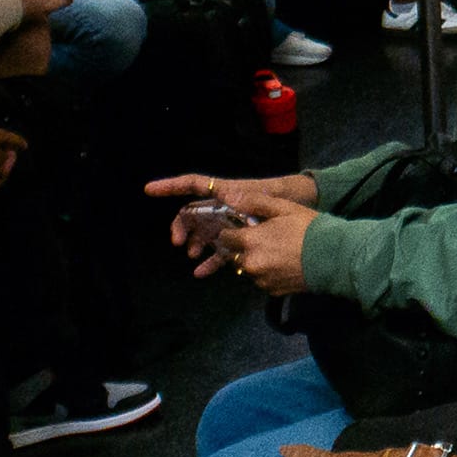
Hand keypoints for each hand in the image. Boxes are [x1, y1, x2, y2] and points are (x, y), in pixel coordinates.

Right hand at [148, 172, 317, 270]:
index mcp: (228, 192)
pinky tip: (202, 272)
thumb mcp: (273, 198)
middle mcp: (224, 206)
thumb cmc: (290, 199)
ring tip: (192, 255)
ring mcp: (230, 223)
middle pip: (194, 213)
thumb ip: (251, 198)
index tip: (149, 190)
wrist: (307, 212)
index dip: (171, 185)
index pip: (194, 185)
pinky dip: (211, 260)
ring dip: (196, 243)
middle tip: (178, 242)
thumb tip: (225, 193)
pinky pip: (221, 250)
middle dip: (182, 225)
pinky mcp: (240, 240)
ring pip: (204, 233)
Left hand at [212, 189, 317, 294]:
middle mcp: (250, 263)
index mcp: (249, 241)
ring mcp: (261, 279)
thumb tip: (227, 197)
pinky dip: (267, 273)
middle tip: (262, 239)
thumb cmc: (309, 229)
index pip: (224, 237)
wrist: (335, 258)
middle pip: (233, 255)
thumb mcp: (283, 208)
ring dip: (254, 260)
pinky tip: (283, 264)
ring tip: (275, 252)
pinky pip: (262, 280)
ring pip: (247, 268)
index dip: (232, 230)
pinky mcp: (272, 291)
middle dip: (242, 247)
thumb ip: (253, 202)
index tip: (244, 228)